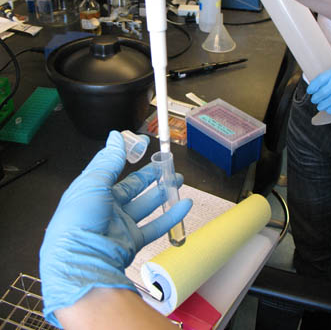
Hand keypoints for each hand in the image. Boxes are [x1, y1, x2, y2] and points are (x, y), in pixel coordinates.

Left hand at [40, 130, 191, 327]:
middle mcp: (106, 207)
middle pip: (133, 186)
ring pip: (146, 204)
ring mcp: (120, 224)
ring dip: (163, 192)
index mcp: (93, 191)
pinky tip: (183, 205)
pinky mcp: (132, 240)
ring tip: (177, 180)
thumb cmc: (78, 222)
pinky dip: (171, 216)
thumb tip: (115, 138)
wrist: (81, 262)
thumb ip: (108, 160)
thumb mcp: (93, 183)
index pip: (113, 167)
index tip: (143, 144)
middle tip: (165, 164)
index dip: (127, 155)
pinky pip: (155, 225)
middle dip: (150, 175)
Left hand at [307, 51, 330, 113]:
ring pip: (330, 101)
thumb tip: (324, 78)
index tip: (310, 90)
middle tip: (314, 99)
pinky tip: (329, 109)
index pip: (319, 80)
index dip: (312, 87)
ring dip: (322, 104)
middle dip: (316, 97)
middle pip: (323, 92)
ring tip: (320, 105)